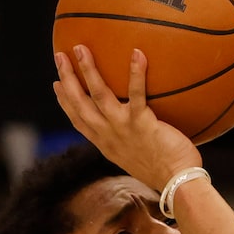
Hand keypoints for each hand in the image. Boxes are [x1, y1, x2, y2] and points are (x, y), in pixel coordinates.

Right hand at [52, 46, 200, 188]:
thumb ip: (131, 142)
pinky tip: (137, 53)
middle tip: (60, 55)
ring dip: (88, 70)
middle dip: (67, 78)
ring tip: (80, 48)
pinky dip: (136, 73)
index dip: (65, 102)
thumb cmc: (165, 172)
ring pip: (98, 94)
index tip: (56, 85)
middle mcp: (109, 135)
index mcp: (105, 144)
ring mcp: (123, 129)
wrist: (177, 185)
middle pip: (80, 103)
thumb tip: (138, 128)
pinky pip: (137, 94)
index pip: (78, 120)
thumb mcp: (137, 159)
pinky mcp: (142, 124)